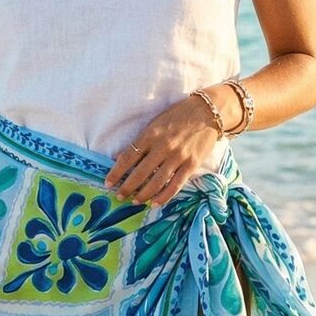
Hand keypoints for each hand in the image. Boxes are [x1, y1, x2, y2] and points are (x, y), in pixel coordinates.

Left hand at [102, 93, 221, 207]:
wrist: (207, 112)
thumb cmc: (178, 115)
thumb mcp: (155, 123)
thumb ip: (139, 141)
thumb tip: (119, 157)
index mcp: (151, 135)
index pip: (128, 157)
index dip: (116, 172)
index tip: (108, 183)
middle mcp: (163, 147)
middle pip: (140, 173)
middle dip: (127, 187)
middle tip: (119, 196)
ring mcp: (178, 157)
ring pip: (156, 182)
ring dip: (143, 195)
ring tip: (135, 201)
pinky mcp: (191, 165)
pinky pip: (175, 185)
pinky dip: (164, 196)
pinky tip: (155, 203)